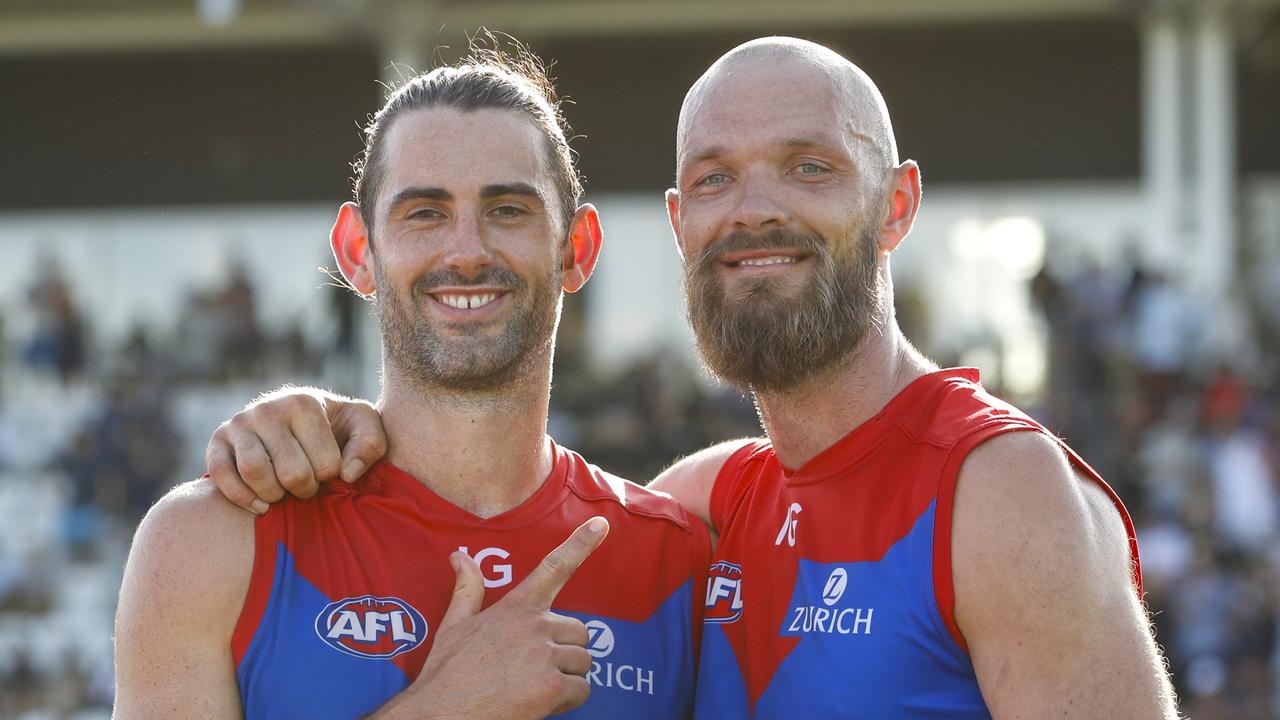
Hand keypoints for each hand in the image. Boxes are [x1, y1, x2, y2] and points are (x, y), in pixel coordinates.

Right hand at [205, 387, 387, 512]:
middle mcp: (268, 409)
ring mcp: (239, 423)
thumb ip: (371, 443)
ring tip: (285, 492)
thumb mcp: (363, 425)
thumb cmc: (335, 426)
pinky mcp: (217, 441)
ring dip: (274, 495)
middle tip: (308, 485)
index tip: (330, 471)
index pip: (326, 463)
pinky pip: (220, 475)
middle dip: (305, 489)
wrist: (295, 419)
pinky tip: (262, 505)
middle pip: (291, 472)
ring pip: (254, 473)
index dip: (331, 477)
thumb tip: (349, 474)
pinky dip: (241, 497)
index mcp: (304, 403)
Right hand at [376, 517, 609, 719]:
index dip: (580, 544)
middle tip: (535, 669)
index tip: (602, 524)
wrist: (440, 713)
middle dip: (564, 652)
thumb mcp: (453, 625)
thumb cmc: (447, 673)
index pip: (553, 568)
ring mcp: (545, 655)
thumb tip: (459, 557)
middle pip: (578, 632)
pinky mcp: (551, 685)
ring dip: (567, 677)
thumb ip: (467, 590)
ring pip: (583, 662)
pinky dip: (568, 701)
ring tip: (535, 687)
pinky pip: (582, 690)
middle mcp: (535, 625)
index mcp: (515, 607)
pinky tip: (542, 703)